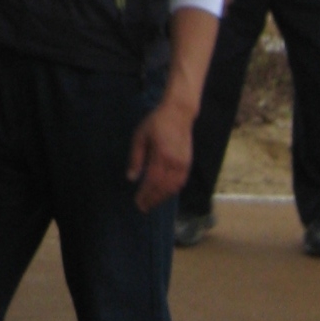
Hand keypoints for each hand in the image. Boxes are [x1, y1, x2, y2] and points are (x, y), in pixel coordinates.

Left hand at [127, 93, 196, 211]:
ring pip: (173, 187)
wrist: (179, 113)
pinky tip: (165, 194)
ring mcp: (183, 164)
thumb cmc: (156, 123)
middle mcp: (174, 163)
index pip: (152, 181)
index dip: (145, 194)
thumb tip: (131, 178)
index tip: (137, 202)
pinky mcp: (188, 163)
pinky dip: (172, 191)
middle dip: (152, 199)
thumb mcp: (140, 137)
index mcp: (161, 156)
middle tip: (142, 207)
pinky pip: (181, 182)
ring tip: (152, 203)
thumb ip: (136, 158)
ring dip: (162, 198)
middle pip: (163, 188)